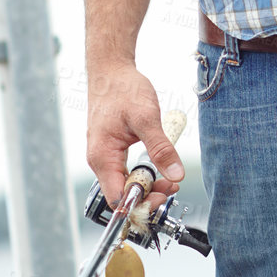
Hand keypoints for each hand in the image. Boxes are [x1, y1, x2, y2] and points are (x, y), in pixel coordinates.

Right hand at [87, 63, 183, 213]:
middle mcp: (100, 161)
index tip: (163, 197)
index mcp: (102, 157)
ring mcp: (105, 157)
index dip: (140, 205)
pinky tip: (160, 168)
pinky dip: (144, 174)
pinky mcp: (112, 151)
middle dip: (148, 195)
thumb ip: (161, 148)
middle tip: (172, 186)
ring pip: (126, 184)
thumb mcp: (146, 118)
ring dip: (148, 185)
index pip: (117, 198)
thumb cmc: (123, 89)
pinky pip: (127, 172)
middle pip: (122, 195)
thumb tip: (175, 175)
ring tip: (170, 178)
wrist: (111, 72)